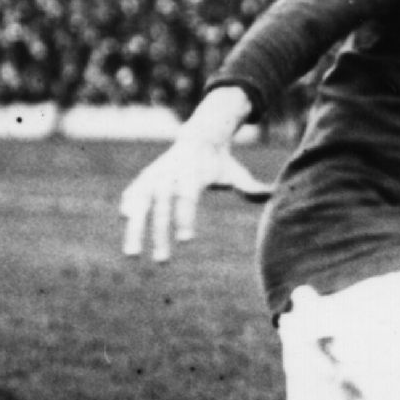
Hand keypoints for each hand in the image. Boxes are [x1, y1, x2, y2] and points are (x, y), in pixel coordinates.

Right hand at [118, 117, 263, 262]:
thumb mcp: (236, 173)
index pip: (187, 198)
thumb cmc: (221, 163)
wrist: (199, 137)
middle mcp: (171, 173)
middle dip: (160, 235)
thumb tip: (275, 195)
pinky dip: (128, 205)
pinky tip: (125, 221)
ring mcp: (156, 175)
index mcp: (193, 173)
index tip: (186, 240)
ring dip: (135, 228)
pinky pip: (134, 192)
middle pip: (162, 207)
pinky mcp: (146, 177)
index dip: (185, 218)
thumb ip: (251, 188)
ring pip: (141, 202)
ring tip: (131, 254)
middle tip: (162, 261)